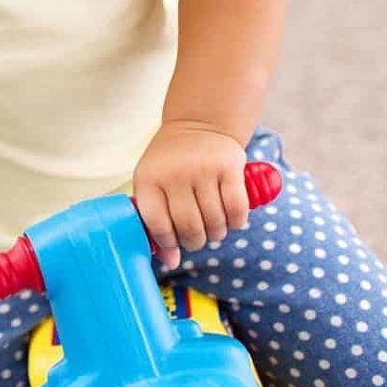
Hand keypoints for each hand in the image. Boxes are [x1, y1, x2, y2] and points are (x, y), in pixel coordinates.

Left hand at [133, 120, 249, 269]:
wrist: (198, 124)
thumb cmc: (170, 163)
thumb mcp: (153, 184)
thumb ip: (157, 222)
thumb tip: (171, 263)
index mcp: (149, 178)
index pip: (157, 224)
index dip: (168, 241)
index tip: (174, 241)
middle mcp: (175, 174)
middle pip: (189, 228)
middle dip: (195, 241)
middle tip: (196, 237)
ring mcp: (203, 169)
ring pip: (215, 223)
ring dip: (216, 233)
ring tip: (212, 225)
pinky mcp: (229, 168)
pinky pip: (237, 211)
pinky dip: (235, 223)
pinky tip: (229, 218)